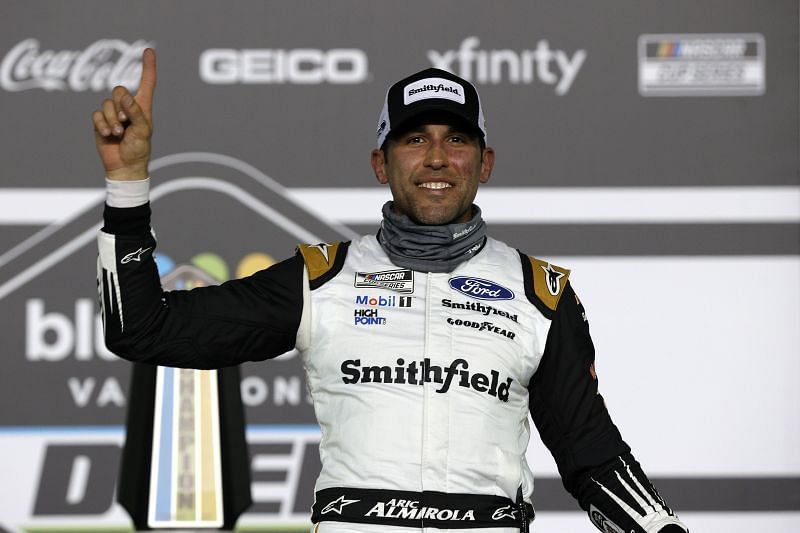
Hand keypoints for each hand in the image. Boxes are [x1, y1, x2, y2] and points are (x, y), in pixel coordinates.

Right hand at [91, 48, 156, 180]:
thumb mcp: (143, 131)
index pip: (146, 83)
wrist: (124, 167)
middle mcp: (127, 107)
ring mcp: (113, 114)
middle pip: (118, 90)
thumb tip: (124, 95)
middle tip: (125, 123)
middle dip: (120, 105)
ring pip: (106, 104)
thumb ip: (135, 112)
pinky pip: (96, 114)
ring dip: (111, 120)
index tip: (149, 50)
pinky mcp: (100, 122)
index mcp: (142, 107)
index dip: (148, 67)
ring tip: (118, 134)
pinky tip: (108, 135)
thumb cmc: (138, 150)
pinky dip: (102, 124)